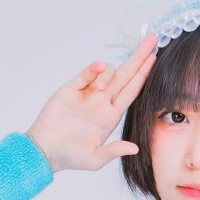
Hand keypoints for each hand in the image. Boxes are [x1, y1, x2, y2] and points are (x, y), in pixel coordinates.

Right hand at [25, 33, 158, 172]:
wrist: (44, 151)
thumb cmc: (69, 157)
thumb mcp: (95, 159)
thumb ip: (114, 151)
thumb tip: (135, 148)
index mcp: (111, 117)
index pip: (132, 91)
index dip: (144, 75)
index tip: (155, 58)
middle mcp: (102, 102)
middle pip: (125, 76)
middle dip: (139, 58)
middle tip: (152, 40)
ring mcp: (87, 94)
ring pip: (107, 73)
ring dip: (110, 73)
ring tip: (101, 87)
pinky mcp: (71, 89)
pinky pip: (85, 74)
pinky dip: (93, 69)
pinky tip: (99, 68)